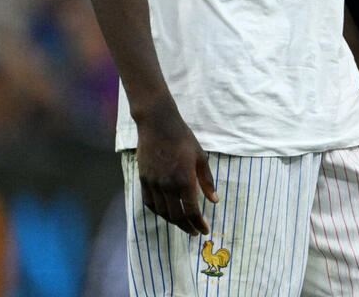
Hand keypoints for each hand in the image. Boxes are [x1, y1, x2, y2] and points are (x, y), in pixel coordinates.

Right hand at [134, 102, 218, 234]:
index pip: (191, 210)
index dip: (198, 223)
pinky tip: (165, 213)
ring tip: (183, 224)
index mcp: (184, 180)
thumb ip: (206, 181)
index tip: (204, 230)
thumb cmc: (183, 139)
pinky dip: (158, 212)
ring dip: (173, 222)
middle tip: (195, 231)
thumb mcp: (200, 158)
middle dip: (187, 226)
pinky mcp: (143, 180)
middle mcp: (167, 185)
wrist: (158, 125)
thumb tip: (214, 200)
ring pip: (162, 212)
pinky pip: (150, 203)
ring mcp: (153, 184)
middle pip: (176, 215)